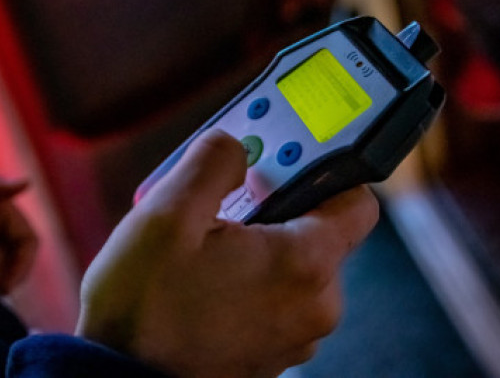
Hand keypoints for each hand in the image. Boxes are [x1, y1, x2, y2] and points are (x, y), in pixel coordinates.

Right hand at [76, 130, 377, 377]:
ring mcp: (294, 337)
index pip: (357, 200)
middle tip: (222, 202)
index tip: (281, 164)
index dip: (323, 172)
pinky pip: (274, 298)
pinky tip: (202, 276)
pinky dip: (249, 278)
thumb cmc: (142, 305)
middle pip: (319, 231)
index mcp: (304, 265)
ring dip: (257, 243)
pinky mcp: (270, 355)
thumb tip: (238, 145)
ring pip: (293, 265)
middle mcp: (314, 307)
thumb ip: (215, 159)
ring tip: (202, 243)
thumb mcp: (168, 210)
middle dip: (275, 207)